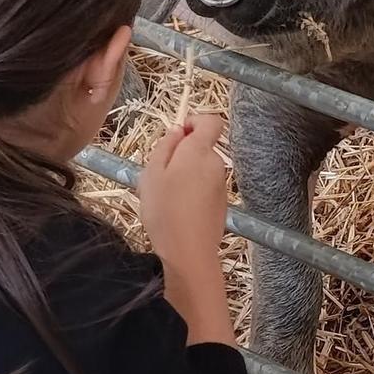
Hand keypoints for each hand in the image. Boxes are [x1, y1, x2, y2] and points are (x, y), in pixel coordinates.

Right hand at [140, 113, 235, 346]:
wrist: (188, 252)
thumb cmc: (164, 210)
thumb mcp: (152, 173)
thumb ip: (165, 146)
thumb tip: (178, 131)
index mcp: (199, 151)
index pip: (211, 121)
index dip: (194, 121)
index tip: (177, 135)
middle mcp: (216, 164)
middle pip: (203, 146)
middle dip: (182, 153)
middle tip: (159, 174)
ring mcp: (221, 185)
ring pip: (202, 168)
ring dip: (185, 174)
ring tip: (165, 196)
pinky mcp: (221, 203)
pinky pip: (204, 187)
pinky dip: (191, 191)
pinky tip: (176, 210)